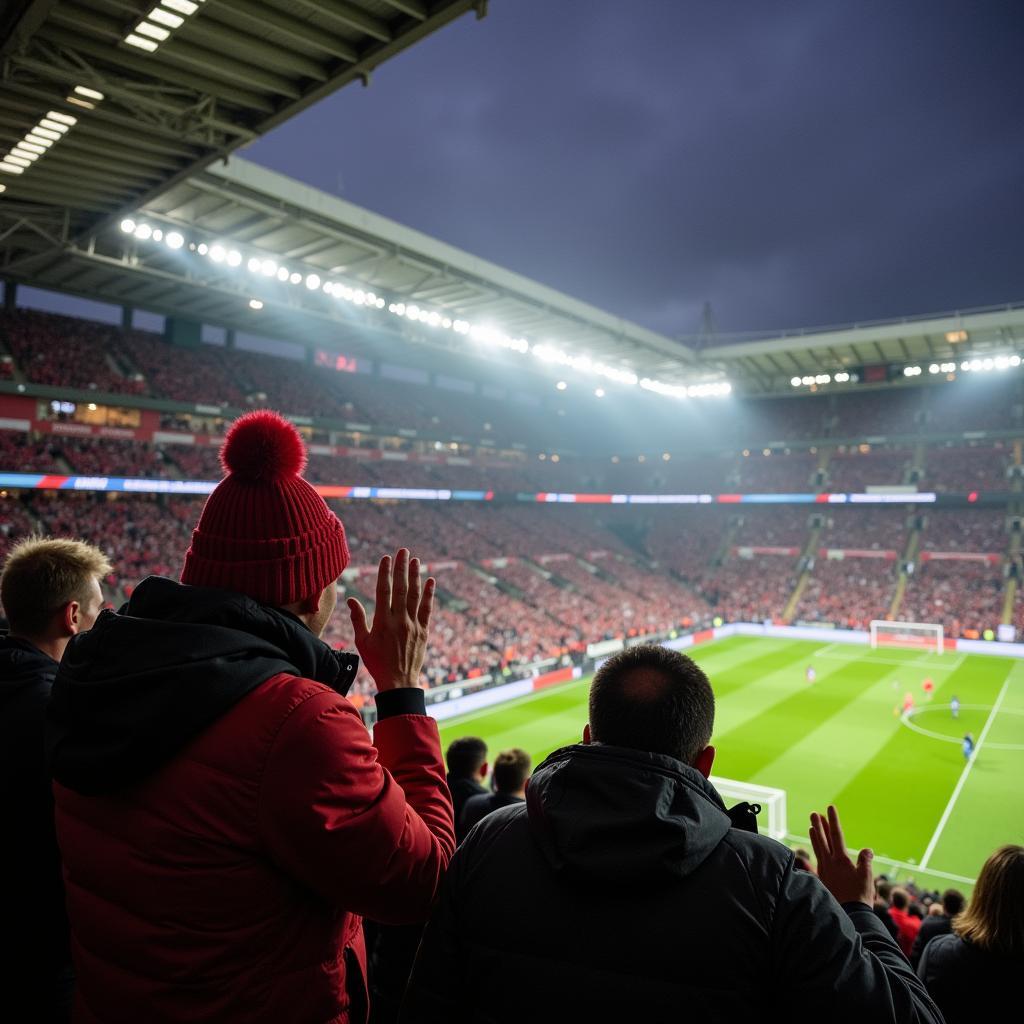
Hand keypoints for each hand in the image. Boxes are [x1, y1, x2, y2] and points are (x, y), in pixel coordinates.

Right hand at [347, 549, 434, 690]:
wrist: (399, 682)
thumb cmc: (377, 662)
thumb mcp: (363, 642)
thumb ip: (358, 619)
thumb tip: (351, 599)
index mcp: (382, 622)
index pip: (383, 591)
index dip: (385, 573)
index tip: (386, 558)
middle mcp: (399, 620)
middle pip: (400, 588)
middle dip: (401, 568)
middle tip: (403, 551)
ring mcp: (413, 625)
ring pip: (414, 595)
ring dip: (415, 576)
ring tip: (415, 560)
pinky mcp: (424, 631)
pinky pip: (427, 609)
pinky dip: (429, 594)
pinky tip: (431, 580)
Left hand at [809, 805, 873, 906]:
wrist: (849, 914)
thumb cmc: (860, 896)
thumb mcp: (866, 877)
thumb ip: (865, 862)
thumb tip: (867, 849)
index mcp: (841, 860)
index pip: (837, 835)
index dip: (833, 820)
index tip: (830, 808)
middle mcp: (830, 862)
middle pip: (823, 839)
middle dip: (819, 824)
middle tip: (814, 813)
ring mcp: (824, 870)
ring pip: (818, 848)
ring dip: (815, 836)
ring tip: (811, 826)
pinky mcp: (823, 878)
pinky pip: (818, 860)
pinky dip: (816, 851)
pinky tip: (815, 849)